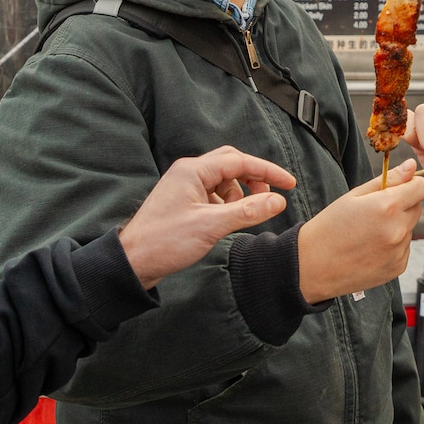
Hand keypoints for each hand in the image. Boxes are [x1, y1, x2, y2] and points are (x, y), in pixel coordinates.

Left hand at [119, 146, 294, 289]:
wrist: (133, 262)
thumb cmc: (165, 241)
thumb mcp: (212, 226)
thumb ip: (247, 211)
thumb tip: (278, 201)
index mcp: (193, 170)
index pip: (240, 161)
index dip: (268, 172)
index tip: (290, 184)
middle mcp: (188, 172)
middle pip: (231, 164)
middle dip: (254, 178)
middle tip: (270, 197)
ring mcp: (184, 186)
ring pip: (223, 179)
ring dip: (239, 193)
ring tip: (243, 214)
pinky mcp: (183, 201)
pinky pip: (213, 193)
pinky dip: (227, 203)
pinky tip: (227, 219)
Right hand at [297, 160, 423, 301]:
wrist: (314, 266)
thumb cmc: (329, 227)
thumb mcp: (354, 196)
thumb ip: (388, 179)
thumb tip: (411, 166)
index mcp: (387, 207)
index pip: (422, 187)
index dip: (411, 185)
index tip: (399, 188)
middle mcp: (398, 230)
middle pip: (417, 207)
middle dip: (402, 205)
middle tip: (375, 212)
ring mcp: (398, 251)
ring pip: (410, 228)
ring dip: (397, 226)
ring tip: (369, 233)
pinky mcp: (398, 267)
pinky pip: (404, 248)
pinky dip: (393, 246)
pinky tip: (371, 248)